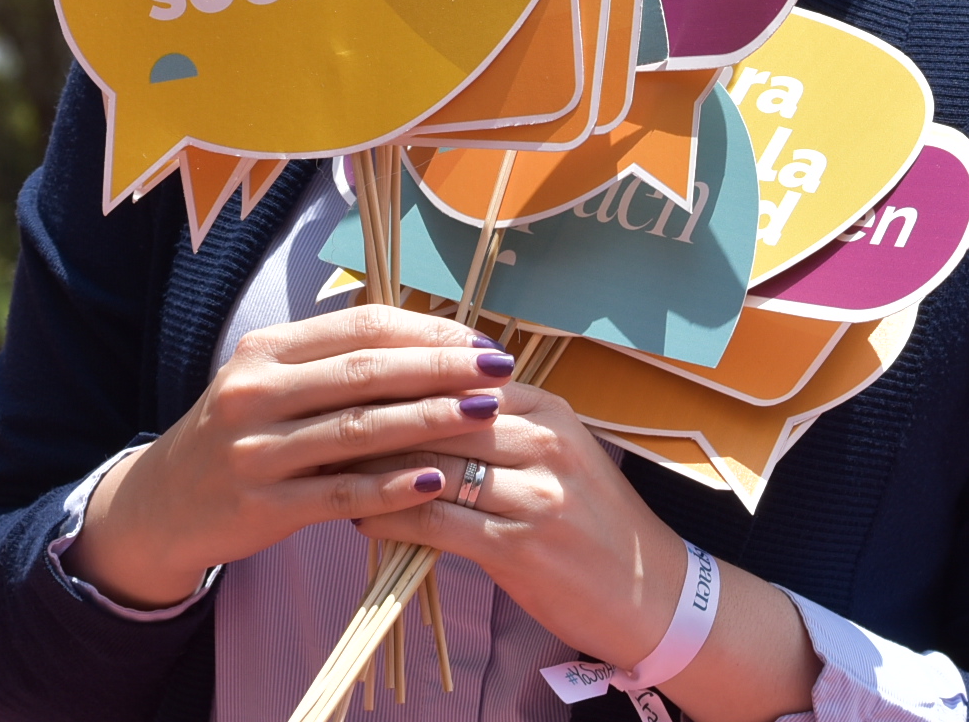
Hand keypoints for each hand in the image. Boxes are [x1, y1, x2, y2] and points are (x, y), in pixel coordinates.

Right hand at [64, 304, 519, 607]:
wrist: (162, 504)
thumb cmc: (238, 434)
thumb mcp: (269, 383)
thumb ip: (333, 361)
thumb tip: (429, 341)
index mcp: (266, 351)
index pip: (360, 327)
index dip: (426, 331)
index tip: (480, 340)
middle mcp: (255, 392)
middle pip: (365, 373)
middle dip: (440, 368)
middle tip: (498, 369)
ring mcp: (256, 450)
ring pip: (358, 429)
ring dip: (429, 421)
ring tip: (484, 415)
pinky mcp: (262, 505)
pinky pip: (340, 493)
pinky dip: (392, 487)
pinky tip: (437, 481)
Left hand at [346, 379, 819, 721]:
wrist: (653, 594)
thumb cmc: (593, 524)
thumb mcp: (556, 456)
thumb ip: (498, 426)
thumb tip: (418, 400)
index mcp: (549, 409)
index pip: (457, 374)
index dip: (395, 376)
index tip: (340, 378)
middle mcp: (545, 440)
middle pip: (439, 411)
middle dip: (373, 413)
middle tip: (315, 415)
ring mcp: (537, 493)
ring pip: (434, 463)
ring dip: (372, 467)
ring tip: (325, 466)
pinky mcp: (523, 546)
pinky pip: (439, 523)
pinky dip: (392, 519)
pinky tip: (358, 518)